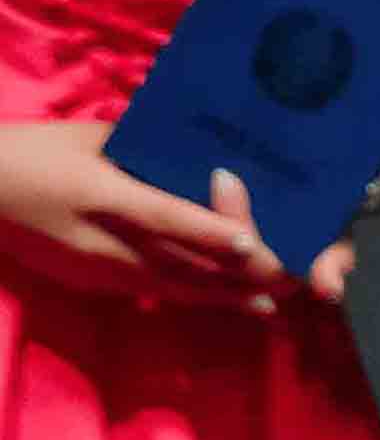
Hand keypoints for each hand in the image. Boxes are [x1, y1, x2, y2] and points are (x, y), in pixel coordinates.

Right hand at [0, 127, 330, 311]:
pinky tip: (230, 303)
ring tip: (272, 300)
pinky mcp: (92, 283)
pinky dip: (196, 297)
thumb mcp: (85, 137)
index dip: (206, 231)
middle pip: (175, 264)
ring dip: (223, 295)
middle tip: (287, 276)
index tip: (250, 242)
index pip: (159, 216)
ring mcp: (95, 268)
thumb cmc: (31, 152)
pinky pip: (154, 291)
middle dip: (234, 275)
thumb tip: (193, 143)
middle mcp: (99, 240)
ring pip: (170, 285)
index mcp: (96, 193)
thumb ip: (140, 144)